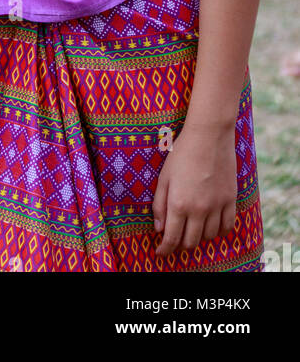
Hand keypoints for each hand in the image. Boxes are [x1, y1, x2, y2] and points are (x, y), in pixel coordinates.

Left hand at [152, 122, 237, 256]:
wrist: (209, 136)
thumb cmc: (182, 154)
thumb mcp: (164, 177)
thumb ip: (160, 205)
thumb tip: (159, 229)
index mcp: (179, 203)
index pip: (172, 238)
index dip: (165, 250)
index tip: (161, 253)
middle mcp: (199, 210)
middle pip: (191, 242)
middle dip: (181, 245)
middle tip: (175, 240)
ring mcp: (217, 206)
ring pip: (209, 237)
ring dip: (199, 237)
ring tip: (192, 229)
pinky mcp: (231, 200)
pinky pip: (227, 227)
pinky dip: (219, 232)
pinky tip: (212, 227)